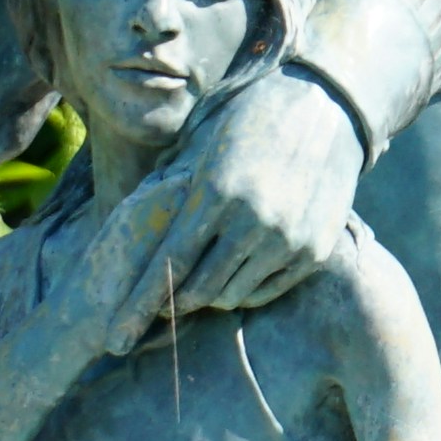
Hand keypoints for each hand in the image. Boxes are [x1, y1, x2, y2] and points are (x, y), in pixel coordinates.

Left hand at [138, 73, 366, 322]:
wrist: (325, 106)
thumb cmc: (252, 118)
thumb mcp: (206, 147)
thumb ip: (177, 192)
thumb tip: (140, 225)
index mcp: (216, 194)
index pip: (168, 264)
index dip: (138, 303)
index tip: (116, 335)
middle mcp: (252, 222)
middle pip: (197, 289)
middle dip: (173, 301)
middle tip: (162, 302)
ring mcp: (287, 240)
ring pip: (231, 295)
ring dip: (209, 294)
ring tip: (202, 281)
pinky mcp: (314, 251)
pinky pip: (266, 291)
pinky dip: (244, 289)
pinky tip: (236, 273)